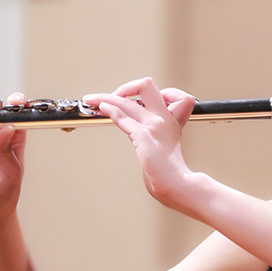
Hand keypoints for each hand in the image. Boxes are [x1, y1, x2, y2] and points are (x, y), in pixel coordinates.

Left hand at [82, 77, 196, 205]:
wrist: (179, 185)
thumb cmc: (171, 175)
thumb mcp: (167, 149)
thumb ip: (155, 141)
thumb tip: (142, 144)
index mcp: (172, 121)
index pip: (165, 93)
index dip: (147, 96)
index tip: (134, 102)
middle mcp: (164, 118)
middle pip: (146, 86)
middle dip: (125, 87)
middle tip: (112, 96)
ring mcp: (154, 125)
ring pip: (126, 101)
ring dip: (105, 98)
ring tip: (92, 99)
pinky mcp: (144, 135)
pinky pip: (122, 117)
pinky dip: (109, 110)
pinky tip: (101, 109)